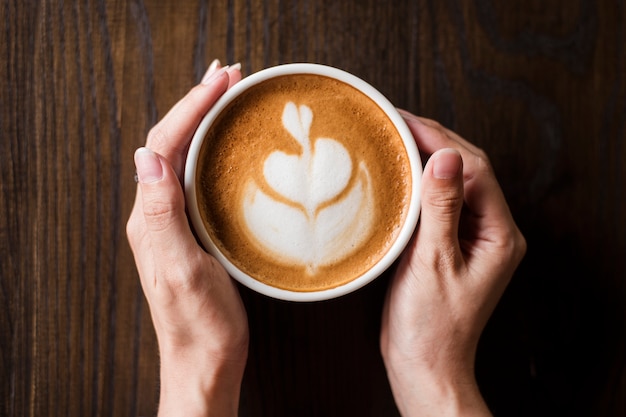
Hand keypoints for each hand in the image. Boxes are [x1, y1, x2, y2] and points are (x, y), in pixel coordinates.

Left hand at [126, 61, 247, 416]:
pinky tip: (230, 146)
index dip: (192, 107)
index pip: (166, 146)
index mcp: (152, 216)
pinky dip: (214, 150)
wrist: (206, 361)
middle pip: (173, 143)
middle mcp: (158, 213)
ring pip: (186, 157)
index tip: (221, 81)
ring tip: (228, 96)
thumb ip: (163, 213)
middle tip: (229, 76)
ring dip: (205, 121)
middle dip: (199, 103)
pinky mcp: (194, 231)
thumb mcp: (181, 269)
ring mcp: (175, 222)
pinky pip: (198, 178)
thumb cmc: (199, 324)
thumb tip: (147, 156)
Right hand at [380, 112, 525, 415]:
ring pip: (454, 181)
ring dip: (427, 156)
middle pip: (469, 169)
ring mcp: (472, 236)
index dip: (440, 139)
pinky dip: (420, 181)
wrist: (424, 362)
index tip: (406, 121)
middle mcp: (492, 231)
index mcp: (499, 234)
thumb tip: (446, 155)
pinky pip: (440, 200)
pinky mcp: (451, 243)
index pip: (475, 168)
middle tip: (397, 121)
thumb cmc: (431, 324)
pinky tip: (400, 172)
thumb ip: (441, 207)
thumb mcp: (433, 262)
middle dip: (435, 140)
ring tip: (397, 136)